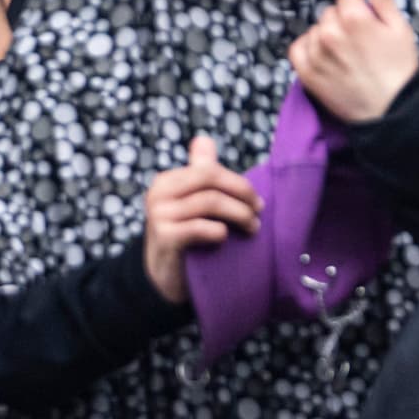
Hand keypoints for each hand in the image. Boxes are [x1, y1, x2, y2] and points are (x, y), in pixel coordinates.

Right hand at [139, 138, 262, 304]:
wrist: (162, 279)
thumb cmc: (184, 239)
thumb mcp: (190, 204)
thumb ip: (198, 173)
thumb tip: (203, 139)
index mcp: (167, 181)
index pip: (209, 169)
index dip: (236, 181)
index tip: (254, 199)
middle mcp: (159, 193)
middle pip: (209, 178)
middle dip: (241, 192)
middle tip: (259, 210)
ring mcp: (159, 215)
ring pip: (209, 202)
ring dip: (239, 214)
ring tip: (252, 227)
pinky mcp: (164, 237)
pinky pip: (199, 227)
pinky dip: (218, 231)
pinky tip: (224, 238)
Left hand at [286, 0, 418, 124]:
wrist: (392, 110)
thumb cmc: (399, 67)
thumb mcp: (399, 27)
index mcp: (354, 17)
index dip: (359, 9)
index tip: (368, 25)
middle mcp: (330, 33)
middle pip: (330, 13)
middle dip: (342, 22)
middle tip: (359, 42)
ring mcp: (316, 54)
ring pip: (315, 30)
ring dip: (326, 37)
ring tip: (345, 54)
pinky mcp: (307, 75)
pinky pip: (297, 49)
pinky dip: (307, 49)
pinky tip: (323, 57)